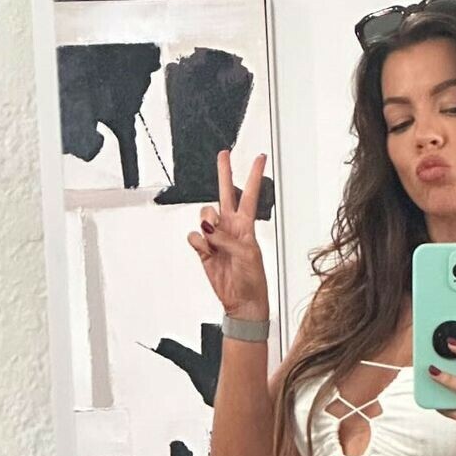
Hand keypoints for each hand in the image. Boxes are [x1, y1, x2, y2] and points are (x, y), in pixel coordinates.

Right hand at [186, 149, 269, 318]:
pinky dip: (199, 242)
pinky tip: (206, 250)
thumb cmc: (252, 279)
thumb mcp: (246, 254)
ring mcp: (216, 236)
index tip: (261, 158)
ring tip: (214, 240)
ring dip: (207, 223)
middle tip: (224, 154)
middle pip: (225, 193)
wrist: (242, 301)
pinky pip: (195, 236)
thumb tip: (208, 228)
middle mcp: (231, 226)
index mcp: (246, 225)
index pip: (250, 195)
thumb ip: (227, 238)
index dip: (255, 176)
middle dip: (225, 173)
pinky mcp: (204, 249)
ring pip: (205, 215)